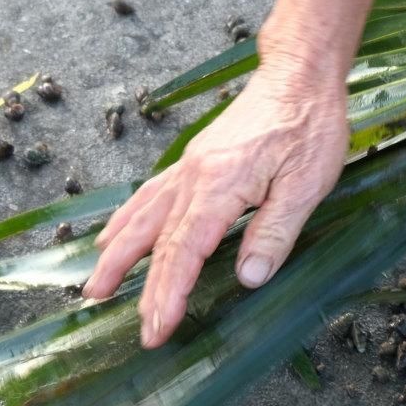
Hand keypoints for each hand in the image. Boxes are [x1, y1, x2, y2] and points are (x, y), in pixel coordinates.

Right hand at [82, 67, 349, 346]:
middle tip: (139, 331)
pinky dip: (126, 220)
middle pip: (159, 242)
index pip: (185, 251)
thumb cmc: (309, 127)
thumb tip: (249, 278)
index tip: (159, 327)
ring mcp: (189, 168)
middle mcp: (193, 177)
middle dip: (145, 290)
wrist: (298, 75)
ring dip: (118, 256)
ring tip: (96, 289)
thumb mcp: (306, 184)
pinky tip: (112, 236)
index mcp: (219, 186)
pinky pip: (149, 196)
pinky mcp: (193, 162)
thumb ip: (275, 232)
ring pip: (142, 218)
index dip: (170, 293)